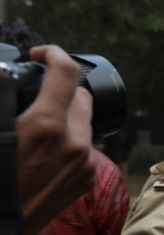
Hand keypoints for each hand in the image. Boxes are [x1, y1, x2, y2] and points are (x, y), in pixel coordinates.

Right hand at [16, 45, 94, 234]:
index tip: (42, 54)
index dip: (54, 53)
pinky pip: (83, 149)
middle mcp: (74, 143)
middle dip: (60, 88)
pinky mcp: (85, 182)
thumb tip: (6, 85)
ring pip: (83, 123)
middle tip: (37, 91)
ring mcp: (83, 165)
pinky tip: (45, 149)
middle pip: (80, 96)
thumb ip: (4, 103)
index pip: (66, 71)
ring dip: (65, 116)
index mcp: (47, 126)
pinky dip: (69, 141)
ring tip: (38, 123)